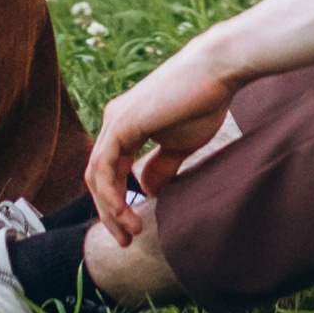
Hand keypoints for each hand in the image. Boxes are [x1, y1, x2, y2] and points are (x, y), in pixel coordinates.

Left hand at [84, 38, 238, 238]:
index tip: (135, 230)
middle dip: (109, 213)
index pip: (109, 172)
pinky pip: (104, 166)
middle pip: (98, 177)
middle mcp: (114, 122)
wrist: (217, 72)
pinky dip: (110, 194)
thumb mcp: (179, 144)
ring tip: (130, 233)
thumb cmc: (203, 102)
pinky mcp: (122, 122)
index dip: (117, 204)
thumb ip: (161, 166)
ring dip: (109, 210)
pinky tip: (124, 213)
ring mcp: (115, 120)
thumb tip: (146, 190)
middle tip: (126, 241)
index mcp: (125, 126)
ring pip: (96, 175)